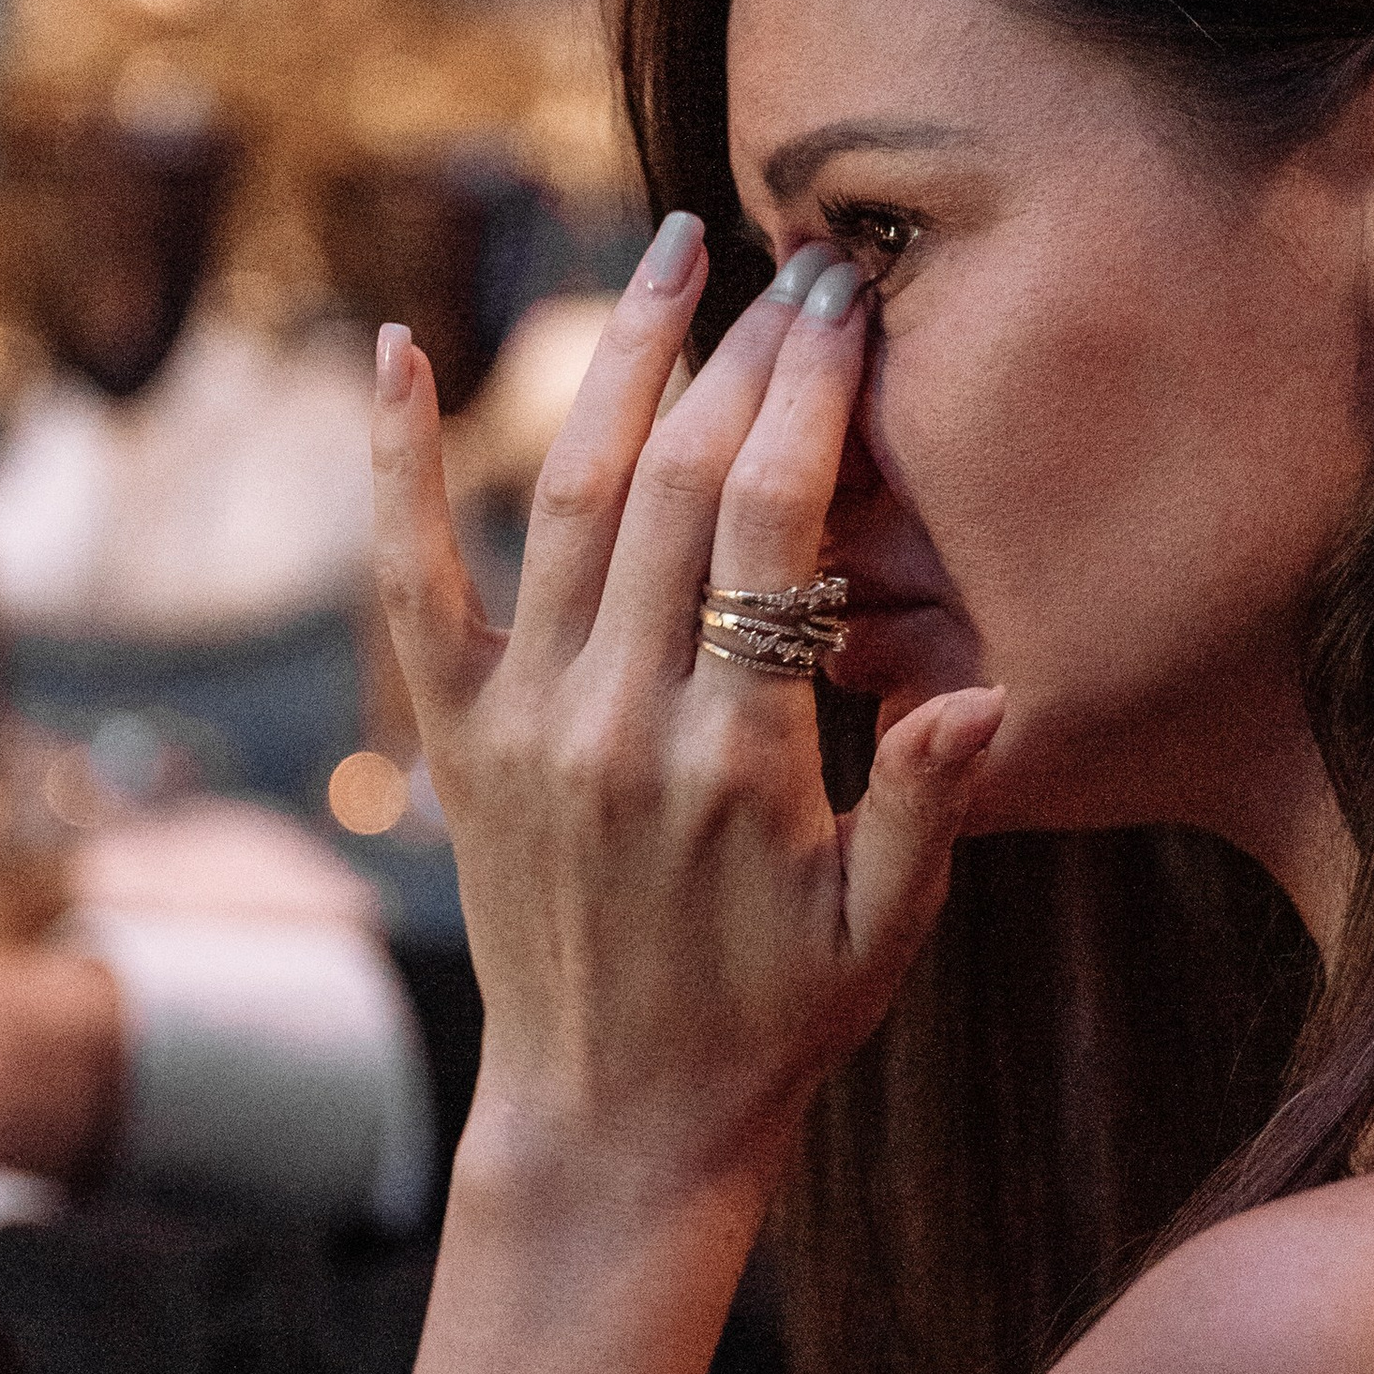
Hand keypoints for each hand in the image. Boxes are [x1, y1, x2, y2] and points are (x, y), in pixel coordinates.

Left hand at [373, 212, 1002, 1204]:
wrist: (615, 1121)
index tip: (845, 306)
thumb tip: (980, 694)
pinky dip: (395, 460)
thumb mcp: (885, 933)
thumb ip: (932, 806)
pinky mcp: (454, 741)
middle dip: (739, 352)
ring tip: (672, 252)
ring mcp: (522, 725)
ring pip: (562, 497)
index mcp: (735, 762)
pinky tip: (394, 346)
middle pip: (671, 484)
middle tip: (791, 259)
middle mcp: (615, 724)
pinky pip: (409, 577)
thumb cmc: (775, 1022)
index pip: (767, 529)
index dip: (808, 397)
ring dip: (619, 360)